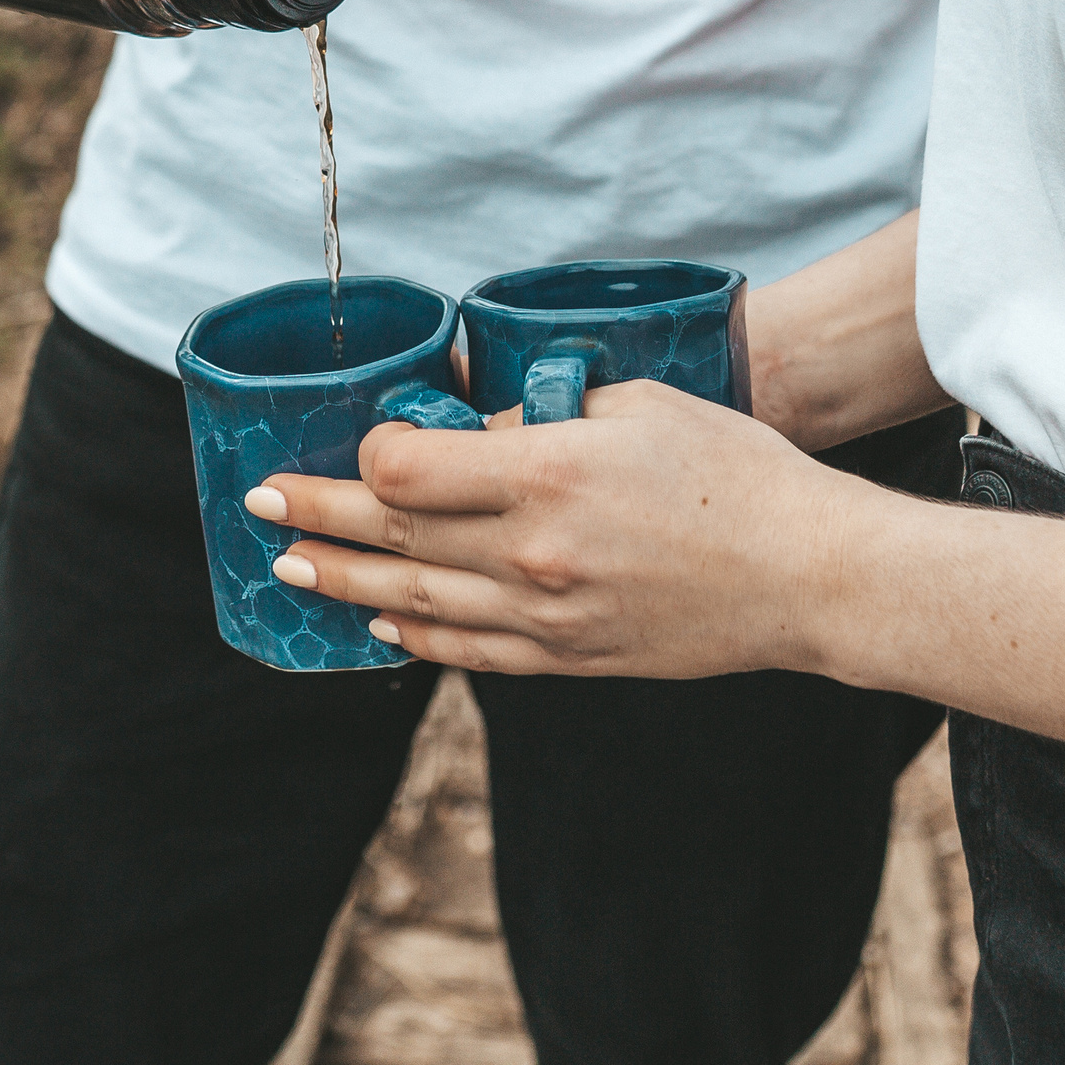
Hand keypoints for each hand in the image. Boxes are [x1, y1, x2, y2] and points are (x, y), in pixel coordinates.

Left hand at [246, 382, 873, 677]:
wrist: (804, 573)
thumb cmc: (734, 472)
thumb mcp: (636, 406)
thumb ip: (544, 415)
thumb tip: (479, 427)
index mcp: (546, 473)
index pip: (408, 467)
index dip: (366, 451)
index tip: (355, 438)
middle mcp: (530, 552)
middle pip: (393, 535)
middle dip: (316, 513)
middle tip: (259, 502)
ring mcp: (545, 616)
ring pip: (414, 600)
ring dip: (344, 581)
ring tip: (292, 565)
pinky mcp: (569, 658)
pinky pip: (469, 650)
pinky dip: (415, 635)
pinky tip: (382, 621)